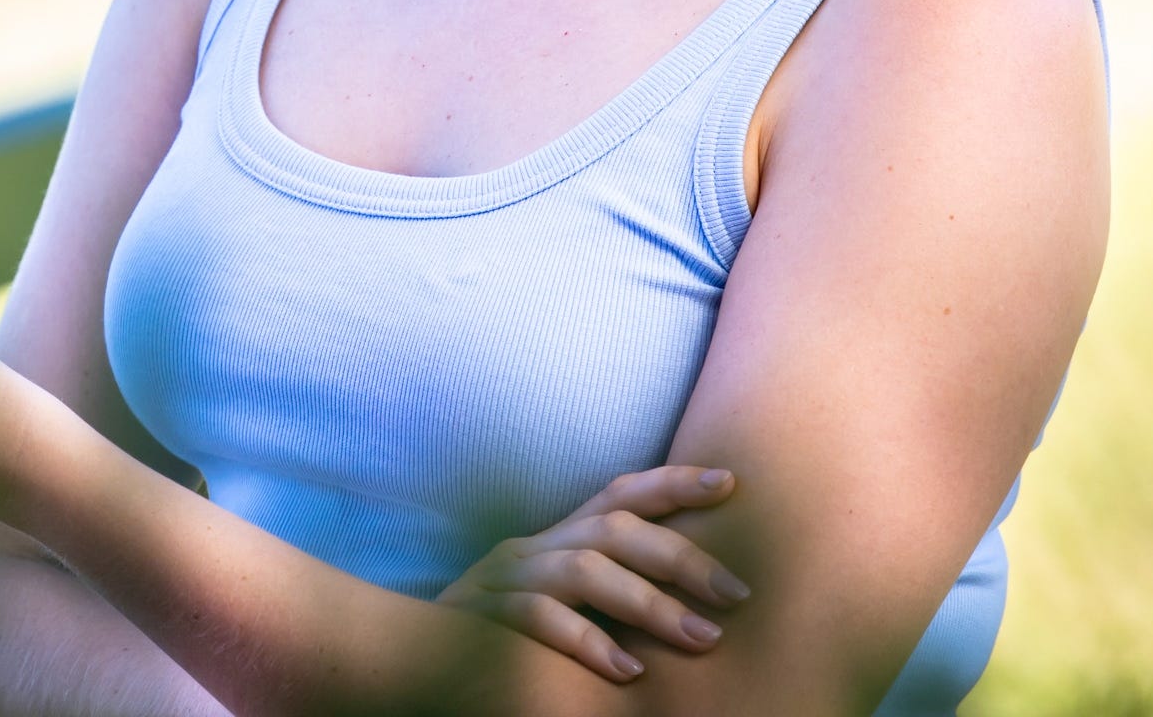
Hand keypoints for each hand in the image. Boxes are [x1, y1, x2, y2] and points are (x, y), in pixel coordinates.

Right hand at [438, 465, 751, 684]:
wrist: (415, 652)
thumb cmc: (507, 636)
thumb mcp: (563, 603)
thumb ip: (611, 591)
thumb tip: (696, 603)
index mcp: (559, 538)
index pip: (620, 495)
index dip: (673, 483)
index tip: (730, 482)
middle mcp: (534, 547)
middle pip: (614, 529)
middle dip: (681, 557)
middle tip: (737, 593)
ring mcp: (505, 577)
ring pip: (584, 571)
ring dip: (649, 604)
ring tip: (701, 638)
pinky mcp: (481, 615)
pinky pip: (538, 618)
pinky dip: (588, 641)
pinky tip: (630, 670)